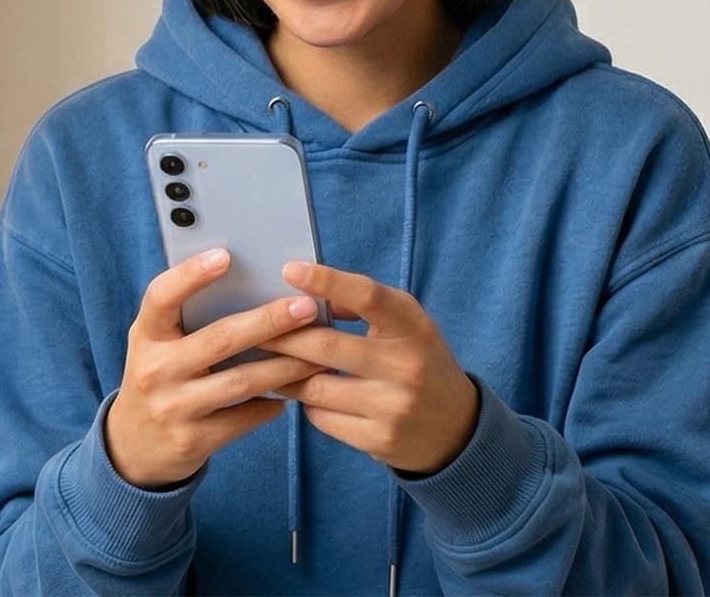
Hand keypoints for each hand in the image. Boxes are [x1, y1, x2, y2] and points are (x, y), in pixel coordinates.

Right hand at [105, 248, 326, 488]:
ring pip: (241, 381)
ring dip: (285, 367)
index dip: (191, 275)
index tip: (226, 256)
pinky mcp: (193, 440)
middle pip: (219, 339)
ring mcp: (173, 407)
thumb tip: (254, 285)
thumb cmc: (160, 376)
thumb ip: (190, 318)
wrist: (134, 446)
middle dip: (269, 321)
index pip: (161, 297)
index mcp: (146, 336)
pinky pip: (244, 418)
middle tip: (306, 307)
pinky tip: (293, 394)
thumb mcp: (158, 344)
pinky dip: (272, 404)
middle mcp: (155, 370)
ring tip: (318, 355)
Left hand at [263, 261, 479, 475]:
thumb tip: (306, 293)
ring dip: (286, 373)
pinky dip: (307, 404)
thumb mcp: (407, 326)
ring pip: (315, 386)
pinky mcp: (379, 439)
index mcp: (413, 327)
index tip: (290, 270)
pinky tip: (303, 395)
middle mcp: (405, 365)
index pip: (367, 296)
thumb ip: (364, 306)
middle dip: (282, 336)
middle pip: (325, 345)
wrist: (455, 429)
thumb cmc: (418, 363)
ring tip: (269, 362)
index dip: (327, 281)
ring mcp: (392, 406)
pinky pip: (322, 417)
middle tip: (254, 328)